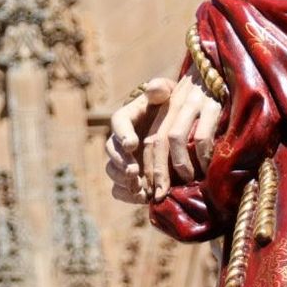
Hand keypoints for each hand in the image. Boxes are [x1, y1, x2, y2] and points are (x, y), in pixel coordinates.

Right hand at [106, 78, 171, 203]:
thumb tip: (154, 88)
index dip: (122, 134)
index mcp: (126, 118)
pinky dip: (127, 196)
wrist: (174, 129)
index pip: (118, 123)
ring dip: (123, 181)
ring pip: (112, 172)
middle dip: (120, 162)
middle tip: (133, 170)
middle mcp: (120, 140)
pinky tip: (142, 198)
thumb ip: (161, 89)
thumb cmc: (170, 107)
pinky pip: (119, 190)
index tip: (132, 144)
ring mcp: (122, 160)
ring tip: (139, 187)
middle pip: (111, 151)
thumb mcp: (168, 93)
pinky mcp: (128, 178)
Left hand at [142, 71, 222, 199]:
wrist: (226, 61)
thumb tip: (174, 166)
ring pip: (174, 137)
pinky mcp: (212, 104)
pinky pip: (201, 134)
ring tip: (187, 181)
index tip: (150, 189)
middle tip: (160, 195)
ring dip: (178, 164)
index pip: (150, 138)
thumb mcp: (189, 106)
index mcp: (167, 107)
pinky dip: (202, 154)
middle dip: (157, 171)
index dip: (148, 166)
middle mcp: (175, 104)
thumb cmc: (210, 92)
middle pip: (157, 141)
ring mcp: (193, 102)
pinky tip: (208, 166)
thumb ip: (177, 128)